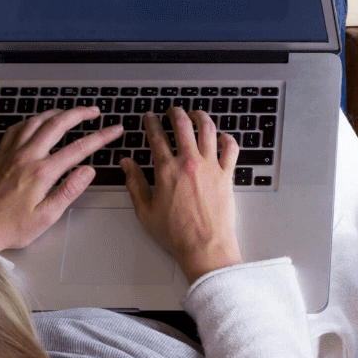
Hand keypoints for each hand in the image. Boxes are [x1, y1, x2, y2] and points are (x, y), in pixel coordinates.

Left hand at [0, 106, 121, 251]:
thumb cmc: (9, 227)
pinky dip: (31, 120)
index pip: (78, 148)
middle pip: (57, 125)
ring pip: (36, 121)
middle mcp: (26, 157)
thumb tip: (88, 171)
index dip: (100, 137)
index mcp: (41, 173)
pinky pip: (16, 129)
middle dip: (79, 114)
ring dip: (56, 112)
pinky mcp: (0, 156)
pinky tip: (36, 122)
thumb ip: (69, 191)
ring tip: (69, 112)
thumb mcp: (46, 216)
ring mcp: (11, 154)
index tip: (114, 130)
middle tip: (94, 111)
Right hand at [124, 107, 243, 281]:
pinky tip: (222, 136)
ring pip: (207, 130)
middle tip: (172, 110)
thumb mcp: (145, 211)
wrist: (205, 247)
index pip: (156, 137)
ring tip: (195, 114)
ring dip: (200, 117)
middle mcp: (189, 163)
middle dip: (175, 113)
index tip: (149, 117)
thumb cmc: (176, 234)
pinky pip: (231, 149)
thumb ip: (134, 183)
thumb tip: (126, 164)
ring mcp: (211, 167)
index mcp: (166, 170)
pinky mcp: (227, 176)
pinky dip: (227, 138)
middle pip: (182, 125)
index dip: (151, 123)